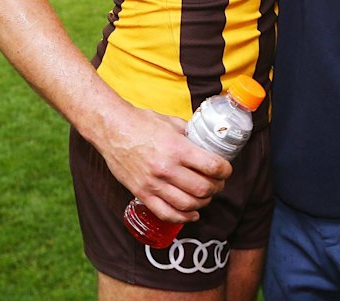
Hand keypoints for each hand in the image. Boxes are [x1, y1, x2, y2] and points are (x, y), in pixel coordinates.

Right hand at [101, 106, 232, 223]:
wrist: (113, 130)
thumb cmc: (142, 123)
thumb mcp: (172, 122)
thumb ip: (190, 134)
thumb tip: (205, 141)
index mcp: (177, 148)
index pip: (212, 166)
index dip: (225, 170)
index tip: (226, 170)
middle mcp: (166, 168)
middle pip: (203, 188)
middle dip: (216, 188)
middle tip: (218, 183)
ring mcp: (153, 184)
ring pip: (187, 205)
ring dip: (202, 203)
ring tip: (205, 197)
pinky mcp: (142, 194)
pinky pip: (166, 214)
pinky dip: (183, 218)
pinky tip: (191, 214)